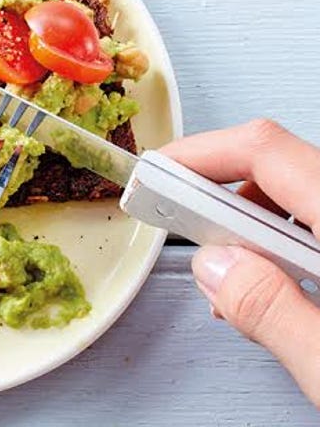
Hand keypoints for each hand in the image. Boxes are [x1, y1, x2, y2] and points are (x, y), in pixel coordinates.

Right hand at [161, 119, 319, 406]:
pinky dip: (287, 247)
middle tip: (184, 225)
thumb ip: (273, 312)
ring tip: (229, 274)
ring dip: (254, 224)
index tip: (158, 173)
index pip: (269, 151)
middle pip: (286, 167)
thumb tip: (216, 265)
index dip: (202, 153)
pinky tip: (275, 289)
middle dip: (223, 193)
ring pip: (305, 197)